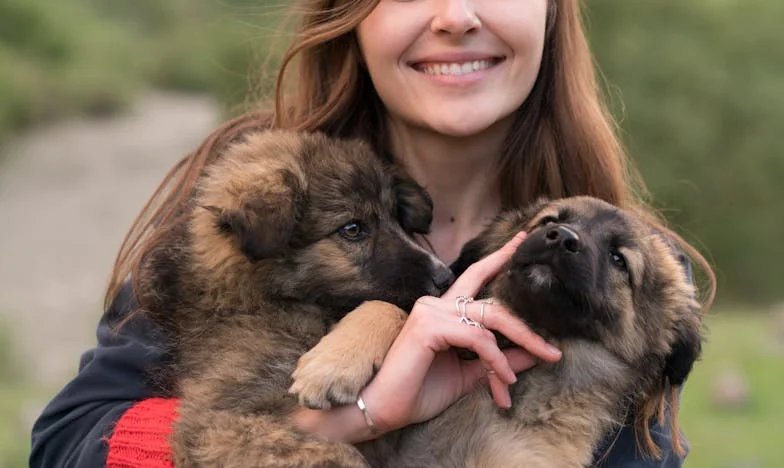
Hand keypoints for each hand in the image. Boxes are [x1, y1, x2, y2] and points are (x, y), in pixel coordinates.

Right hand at [360, 231, 561, 432]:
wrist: (384, 410)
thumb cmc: (418, 392)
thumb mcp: (468, 376)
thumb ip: (498, 361)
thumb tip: (533, 353)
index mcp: (443, 311)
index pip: (476, 277)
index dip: (499, 258)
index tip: (521, 240)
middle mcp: (437, 304)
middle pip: (494, 305)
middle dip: (526, 328)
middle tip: (554, 353)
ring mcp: (431, 311)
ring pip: (490, 321)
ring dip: (512, 353)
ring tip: (515, 383)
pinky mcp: (428, 326)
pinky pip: (478, 338)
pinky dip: (495, 361)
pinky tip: (502, 381)